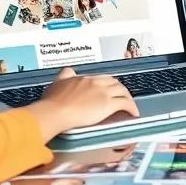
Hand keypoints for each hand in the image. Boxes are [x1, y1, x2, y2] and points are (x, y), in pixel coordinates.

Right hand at [25, 68, 139, 139]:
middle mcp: (95, 82)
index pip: (101, 78)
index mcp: (84, 78)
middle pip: (114, 82)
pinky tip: (133, 114)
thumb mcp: (56, 84)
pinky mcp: (108, 104)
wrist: (55, 112)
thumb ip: (63, 77)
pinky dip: (131, 108)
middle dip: (119, 90)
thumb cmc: (52, 103)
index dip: (107, 84)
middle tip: (121, 98)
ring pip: (122, 91)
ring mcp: (103, 92)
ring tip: (129, 107)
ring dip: (127, 98)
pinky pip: (125, 103)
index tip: (108, 91)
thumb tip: (67, 71)